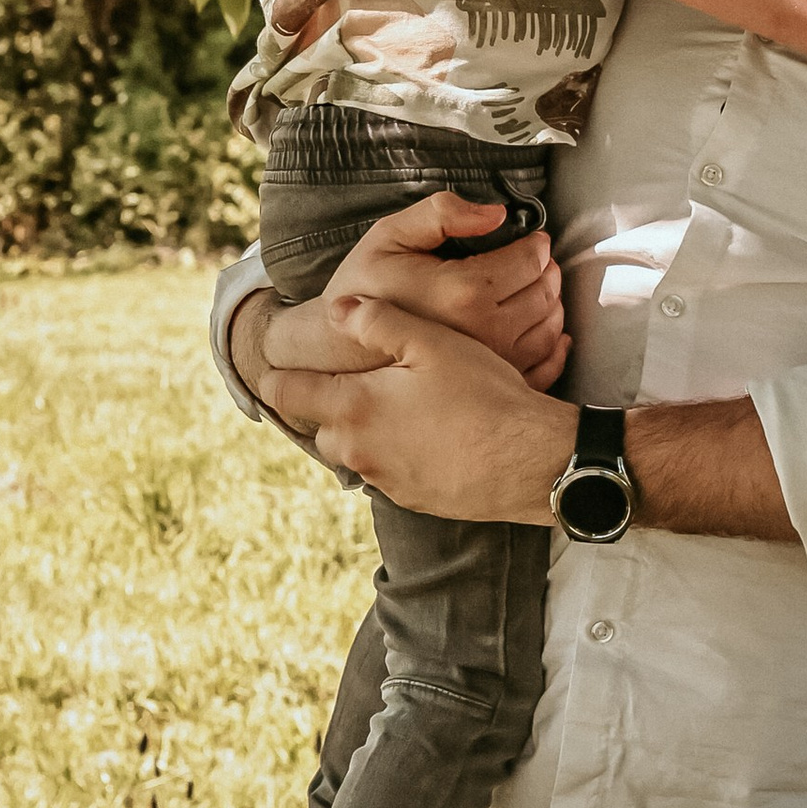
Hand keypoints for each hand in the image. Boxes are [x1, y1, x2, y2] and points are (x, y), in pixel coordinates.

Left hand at [269, 302, 576, 520]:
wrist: (531, 463)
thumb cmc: (485, 397)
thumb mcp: (433, 343)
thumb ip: (378, 321)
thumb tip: (338, 307)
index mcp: (353, 408)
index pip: (287, 393)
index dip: (277, 375)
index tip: (275, 364)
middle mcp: (359, 450)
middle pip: (318, 426)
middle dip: (327, 404)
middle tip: (349, 381)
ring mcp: (384, 480)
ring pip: (352, 451)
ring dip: (362, 430)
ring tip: (392, 405)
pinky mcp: (411, 500)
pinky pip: (384, 472)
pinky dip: (391, 452)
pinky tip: (423, 433)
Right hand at [323, 190, 567, 391]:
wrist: (339, 349)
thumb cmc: (363, 291)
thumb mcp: (388, 236)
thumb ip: (440, 214)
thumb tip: (494, 214)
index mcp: (462, 291)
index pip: (530, 261)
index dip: (537, 244)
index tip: (533, 240)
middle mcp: (484, 331)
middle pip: (544, 292)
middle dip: (547, 270)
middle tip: (537, 261)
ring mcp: (491, 362)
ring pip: (550, 326)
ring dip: (553, 302)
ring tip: (536, 288)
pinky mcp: (491, 384)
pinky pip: (544, 363)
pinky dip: (555, 342)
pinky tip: (545, 327)